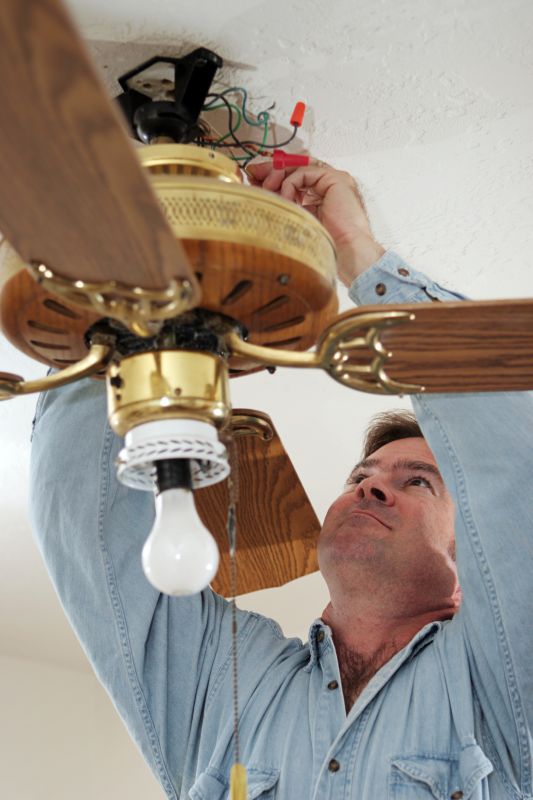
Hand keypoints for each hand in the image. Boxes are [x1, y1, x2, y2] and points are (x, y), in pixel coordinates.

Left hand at [246, 159, 384, 285]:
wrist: (346, 253)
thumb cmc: (324, 246)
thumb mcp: (296, 221)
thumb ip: (284, 206)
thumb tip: (262, 195)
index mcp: (321, 195)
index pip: (295, 176)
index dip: (274, 175)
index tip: (254, 179)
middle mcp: (328, 184)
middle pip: (296, 167)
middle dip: (272, 170)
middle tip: (253, 174)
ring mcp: (334, 179)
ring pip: (299, 167)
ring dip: (278, 176)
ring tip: (267, 190)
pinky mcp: (335, 178)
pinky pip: (304, 172)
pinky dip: (290, 184)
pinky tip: (285, 198)